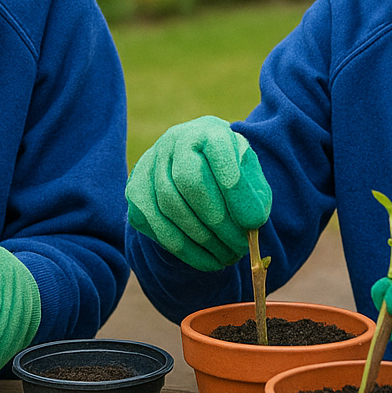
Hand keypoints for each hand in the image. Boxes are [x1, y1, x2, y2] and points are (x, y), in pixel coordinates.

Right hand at [125, 116, 271, 271]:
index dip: (235, 188)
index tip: (255, 221)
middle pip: (189, 181)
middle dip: (219, 220)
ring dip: (204, 240)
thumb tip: (250, 223)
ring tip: (229, 256)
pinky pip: (158, 227)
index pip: (218, 151)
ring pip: (171, 207)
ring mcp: (149, 166)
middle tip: (240, 246)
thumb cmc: (229, 175)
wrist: (195, 170)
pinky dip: (187, 250)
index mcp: (207, 131)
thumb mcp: (250, 178)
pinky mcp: (136, 193)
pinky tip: (209, 261)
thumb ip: (254, 195)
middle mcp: (174, 141)